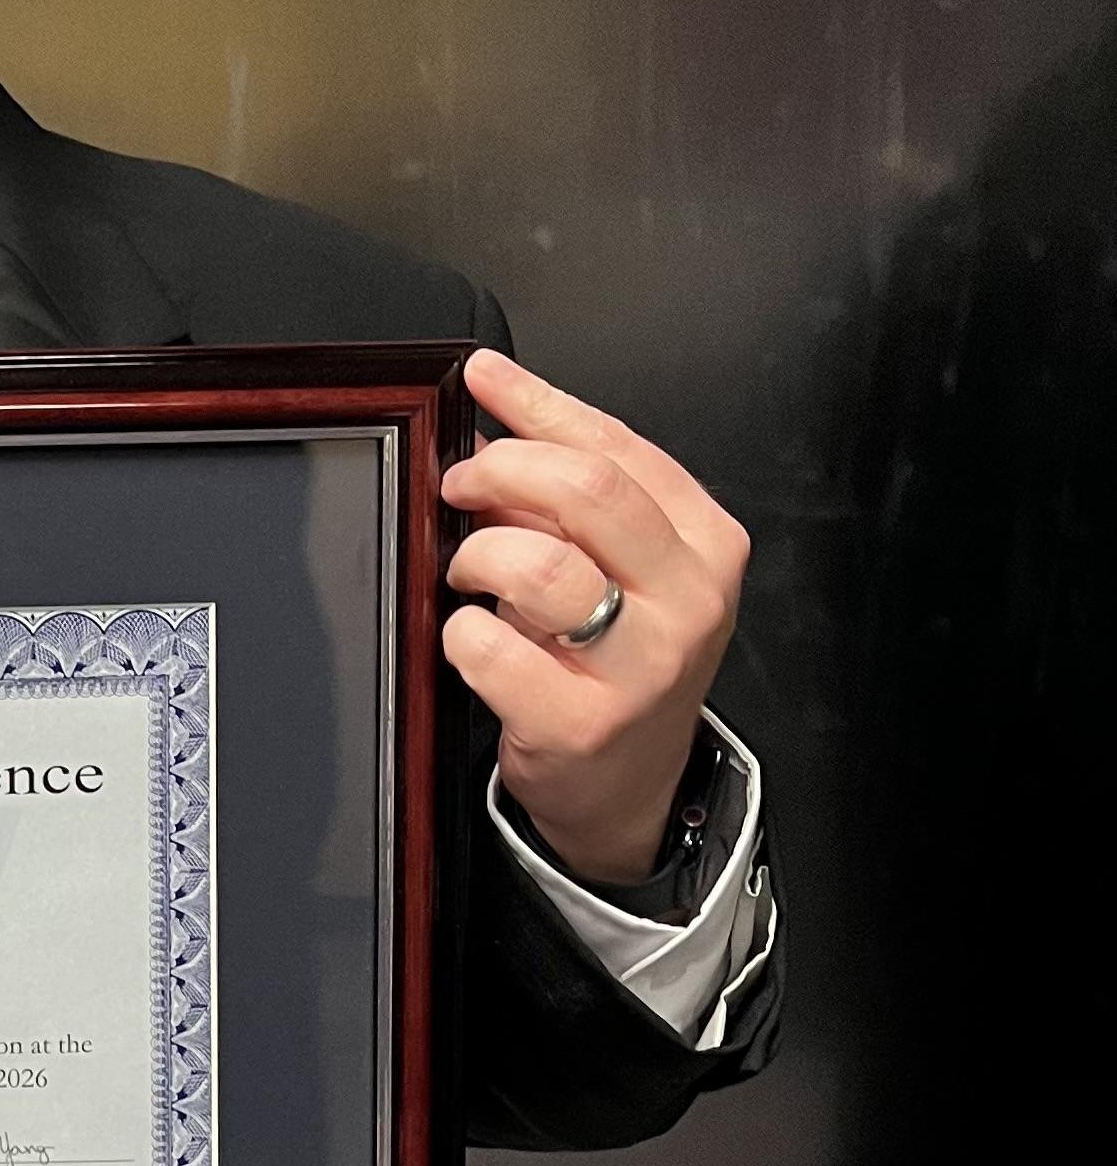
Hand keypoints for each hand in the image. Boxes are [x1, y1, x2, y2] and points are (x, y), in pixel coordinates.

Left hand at [442, 349, 747, 885]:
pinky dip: (460, 633)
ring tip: (470, 573)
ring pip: (536, 565)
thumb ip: (573, 490)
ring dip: (477, 556)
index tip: (483, 380)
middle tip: (460, 486)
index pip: (616, 445)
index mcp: (706, 542)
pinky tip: (474, 638)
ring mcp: (642, 667)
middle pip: (584, 490)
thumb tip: (495, 408)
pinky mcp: (582, 723)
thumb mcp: (625, 563)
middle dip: (500, 471)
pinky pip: (490, 648)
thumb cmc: (620, 660)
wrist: (629, 785)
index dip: (537, 404)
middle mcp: (689, 600)